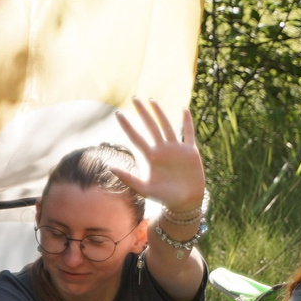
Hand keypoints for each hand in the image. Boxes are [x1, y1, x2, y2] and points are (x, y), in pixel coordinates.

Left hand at [117, 98, 207, 219]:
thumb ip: (128, 178)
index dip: (127, 125)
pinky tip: (184, 110)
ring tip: (152, 101)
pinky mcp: (190, 151)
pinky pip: (188, 133)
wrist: (185, 201)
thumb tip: (110, 167)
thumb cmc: (163, 197)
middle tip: (134, 98)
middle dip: (142, 112)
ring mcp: (176, 149)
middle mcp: (162, 150)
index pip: (136, 137)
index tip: (118, 114)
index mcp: (150, 157)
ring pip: (167, 126)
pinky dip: (187, 122)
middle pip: (150, 126)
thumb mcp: (144, 188)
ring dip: (160, 113)